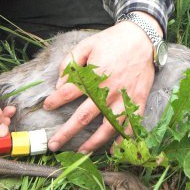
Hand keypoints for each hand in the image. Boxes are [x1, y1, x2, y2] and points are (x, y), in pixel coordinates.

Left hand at [43, 16, 157, 153]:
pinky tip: (113, 149)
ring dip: (92, 143)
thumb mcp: (86, 44)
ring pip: (106, 127)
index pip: (68, 93)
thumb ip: (70, 62)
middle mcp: (107, 91)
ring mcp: (123, 99)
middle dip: (66, 133)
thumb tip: (61, 83)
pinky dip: (123, 139)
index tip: (47, 106)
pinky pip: (130, 125)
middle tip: (54, 144)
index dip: (55, 101)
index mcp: (93, 76)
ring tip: (80, 152)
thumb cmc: (112, 41)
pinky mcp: (138, 101)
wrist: (141, 38)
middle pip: (83, 117)